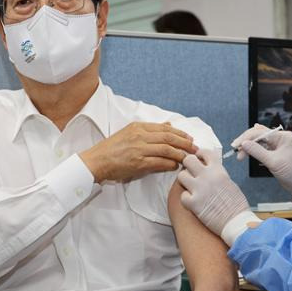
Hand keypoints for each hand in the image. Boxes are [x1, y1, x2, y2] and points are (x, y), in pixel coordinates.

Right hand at [79, 122, 197, 182]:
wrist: (97, 161)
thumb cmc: (112, 148)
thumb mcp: (130, 132)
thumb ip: (150, 129)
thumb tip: (169, 125)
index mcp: (138, 127)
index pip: (165, 128)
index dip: (180, 133)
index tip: (189, 138)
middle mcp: (140, 136)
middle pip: (169, 138)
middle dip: (185, 143)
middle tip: (195, 148)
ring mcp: (139, 149)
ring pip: (167, 150)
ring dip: (181, 154)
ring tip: (189, 158)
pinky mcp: (138, 163)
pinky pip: (160, 162)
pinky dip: (170, 164)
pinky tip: (175, 166)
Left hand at [178, 149, 251, 239]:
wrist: (236, 222)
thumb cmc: (236, 205)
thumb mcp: (229, 182)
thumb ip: (217, 173)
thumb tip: (207, 169)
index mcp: (218, 170)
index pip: (204, 152)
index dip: (199, 154)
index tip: (198, 158)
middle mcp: (208, 176)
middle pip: (188, 160)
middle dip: (188, 165)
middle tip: (190, 171)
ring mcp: (199, 189)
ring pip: (181, 176)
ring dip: (185, 181)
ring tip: (191, 188)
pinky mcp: (193, 203)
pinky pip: (182, 196)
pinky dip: (186, 199)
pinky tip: (193, 202)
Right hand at [233, 125, 291, 213]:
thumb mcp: (273, 162)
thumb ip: (257, 151)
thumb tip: (243, 143)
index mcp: (282, 136)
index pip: (260, 132)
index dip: (246, 138)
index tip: (236, 146)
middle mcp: (280, 138)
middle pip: (258, 135)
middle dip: (246, 142)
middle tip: (235, 150)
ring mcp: (278, 145)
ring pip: (259, 142)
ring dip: (249, 147)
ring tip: (240, 156)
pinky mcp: (276, 152)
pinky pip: (262, 148)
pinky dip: (254, 151)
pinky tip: (247, 153)